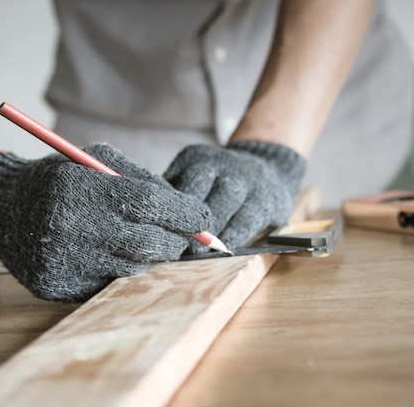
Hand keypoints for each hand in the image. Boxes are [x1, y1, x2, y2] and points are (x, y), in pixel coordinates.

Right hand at [0, 144, 210, 301]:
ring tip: (140, 239)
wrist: (5, 209)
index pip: (150, 204)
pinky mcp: (56, 287)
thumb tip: (190, 210)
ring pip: (131, 269)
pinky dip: (117, 269)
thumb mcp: (98, 159)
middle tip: (179, 235)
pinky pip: (106, 284)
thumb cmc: (60, 178)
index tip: (205, 218)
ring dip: (146, 256)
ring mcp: (61, 261)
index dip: (185, 214)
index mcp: (82, 188)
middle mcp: (70, 227)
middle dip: (173, 241)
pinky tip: (108, 253)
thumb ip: (144, 179)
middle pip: (147, 244)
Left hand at [164, 141, 304, 252]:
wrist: (270, 166)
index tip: (155, 235)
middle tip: (172, 249)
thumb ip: (173, 192)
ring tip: (193, 255)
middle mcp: (220, 164)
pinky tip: (220, 251)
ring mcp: (245, 180)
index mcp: (195, 158)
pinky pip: (244, 222)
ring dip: (205, 236)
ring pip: (219, 209)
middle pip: (195, 198)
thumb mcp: (195, 174)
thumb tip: (144, 220)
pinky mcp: (265, 199)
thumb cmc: (221, 180)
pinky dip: (229, 238)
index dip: (164, 214)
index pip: (174, 186)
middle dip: (183, 227)